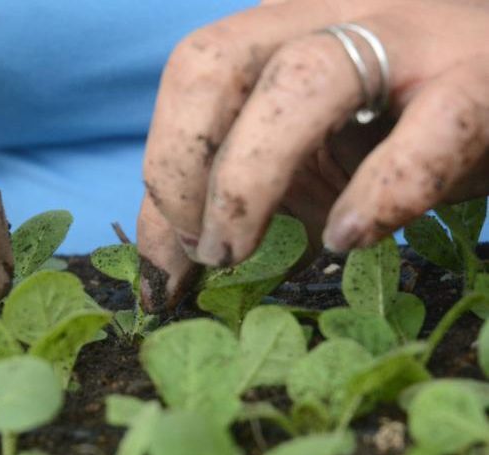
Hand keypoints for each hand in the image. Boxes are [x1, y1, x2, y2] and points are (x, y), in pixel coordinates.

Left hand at [137, 0, 488, 311]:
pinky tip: (350, 235)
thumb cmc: (403, 125)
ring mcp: (410, 39)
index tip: (166, 255)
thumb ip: (233, 195)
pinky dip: (381, 190)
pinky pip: (430, 130)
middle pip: (214, 62)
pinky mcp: (482, 84)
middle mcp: (330, 16)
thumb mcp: (306, 157)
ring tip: (236, 253)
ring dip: (249, 178)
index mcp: (279, 30)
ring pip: (305, 77)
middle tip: (201, 251)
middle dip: (180, 164)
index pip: (190, 74)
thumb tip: (164, 265)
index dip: (162, 164)